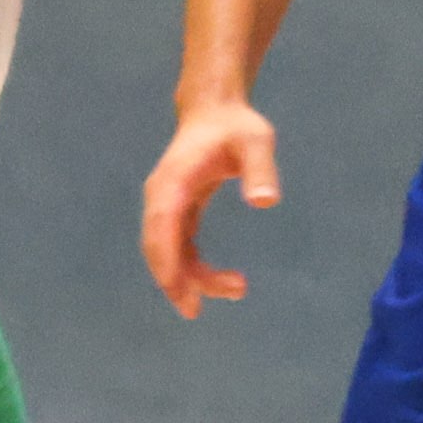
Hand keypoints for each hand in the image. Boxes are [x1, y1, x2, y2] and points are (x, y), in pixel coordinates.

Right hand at [142, 97, 280, 317]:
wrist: (216, 111)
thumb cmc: (236, 125)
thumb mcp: (256, 141)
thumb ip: (261, 168)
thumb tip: (265, 201)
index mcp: (173, 182)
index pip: (161, 228)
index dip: (165, 262)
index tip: (178, 291)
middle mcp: (162, 197)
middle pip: (158, 246)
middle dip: (173, 281)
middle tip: (194, 311)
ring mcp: (167, 206)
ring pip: (168, 252)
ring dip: (191, 278)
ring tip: (236, 289)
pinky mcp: (178, 211)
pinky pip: (178, 248)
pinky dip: (193, 268)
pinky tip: (221, 283)